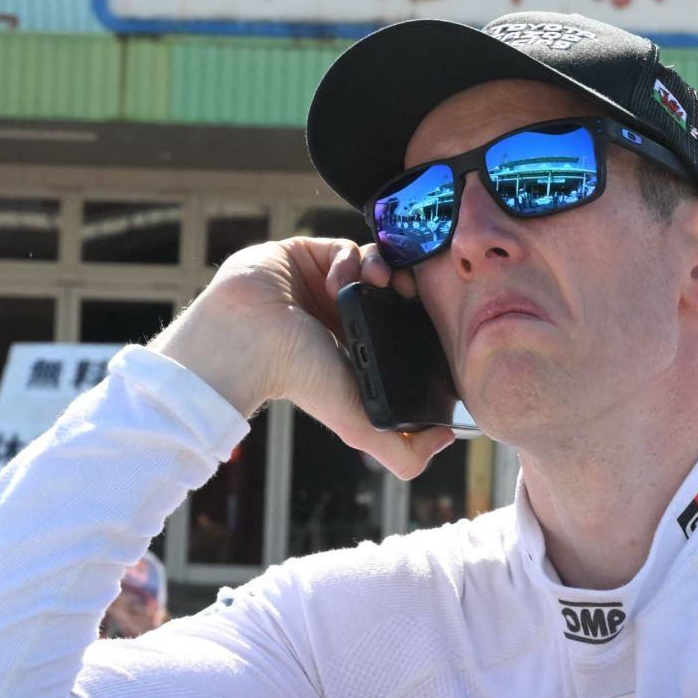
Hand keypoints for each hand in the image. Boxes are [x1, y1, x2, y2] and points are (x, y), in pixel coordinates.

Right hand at [149, 237, 453, 481]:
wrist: (250, 342)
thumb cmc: (299, 382)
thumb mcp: (360, 424)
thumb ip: (403, 450)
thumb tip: (447, 442)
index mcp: (356, 349)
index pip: (402, 325)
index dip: (420, 317)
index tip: (430, 316)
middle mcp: (341, 316)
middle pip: (393, 289)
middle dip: (407, 286)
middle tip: (409, 292)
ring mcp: (322, 284)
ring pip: (373, 263)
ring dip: (381, 269)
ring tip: (378, 282)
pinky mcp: (306, 256)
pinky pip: (345, 246)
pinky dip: (351, 260)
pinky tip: (342, 280)